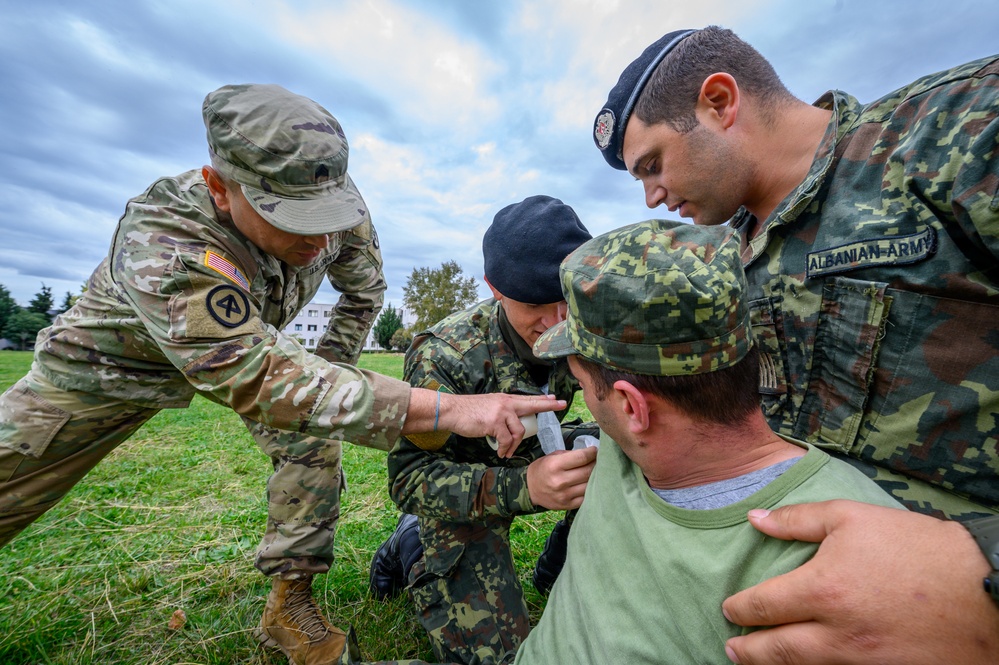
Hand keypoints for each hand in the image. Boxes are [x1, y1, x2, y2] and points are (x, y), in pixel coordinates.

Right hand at [435, 391, 564, 457]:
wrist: (452, 411)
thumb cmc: (469, 412)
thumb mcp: (489, 406)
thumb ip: (502, 411)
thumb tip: (512, 422)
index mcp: (505, 399)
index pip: (528, 398)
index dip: (542, 399)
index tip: (555, 399)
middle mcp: (506, 403)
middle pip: (532, 405)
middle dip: (548, 406)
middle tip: (562, 406)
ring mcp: (501, 412)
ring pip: (518, 431)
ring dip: (515, 445)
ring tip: (508, 452)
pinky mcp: (494, 423)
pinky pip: (506, 440)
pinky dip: (505, 449)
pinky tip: (501, 453)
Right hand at [525, 447, 596, 509]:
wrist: (529, 488)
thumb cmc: (542, 469)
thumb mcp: (552, 456)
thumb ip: (570, 455)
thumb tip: (590, 454)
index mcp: (555, 465)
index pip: (581, 457)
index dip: (592, 453)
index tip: (595, 450)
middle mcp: (560, 481)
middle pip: (588, 471)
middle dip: (597, 463)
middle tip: (599, 460)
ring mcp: (564, 495)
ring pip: (590, 484)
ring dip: (596, 477)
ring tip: (597, 472)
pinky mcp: (568, 505)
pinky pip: (586, 497)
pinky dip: (591, 489)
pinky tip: (590, 484)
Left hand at [721, 500, 998, 664]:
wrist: (985, 591)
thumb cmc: (918, 548)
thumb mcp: (852, 517)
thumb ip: (798, 520)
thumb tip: (755, 519)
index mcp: (823, 590)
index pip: (764, 606)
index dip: (741, 608)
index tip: (730, 608)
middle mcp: (836, 634)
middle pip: (776, 650)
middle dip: (749, 651)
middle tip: (733, 648)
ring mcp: (862, 661)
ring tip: (758, 663)